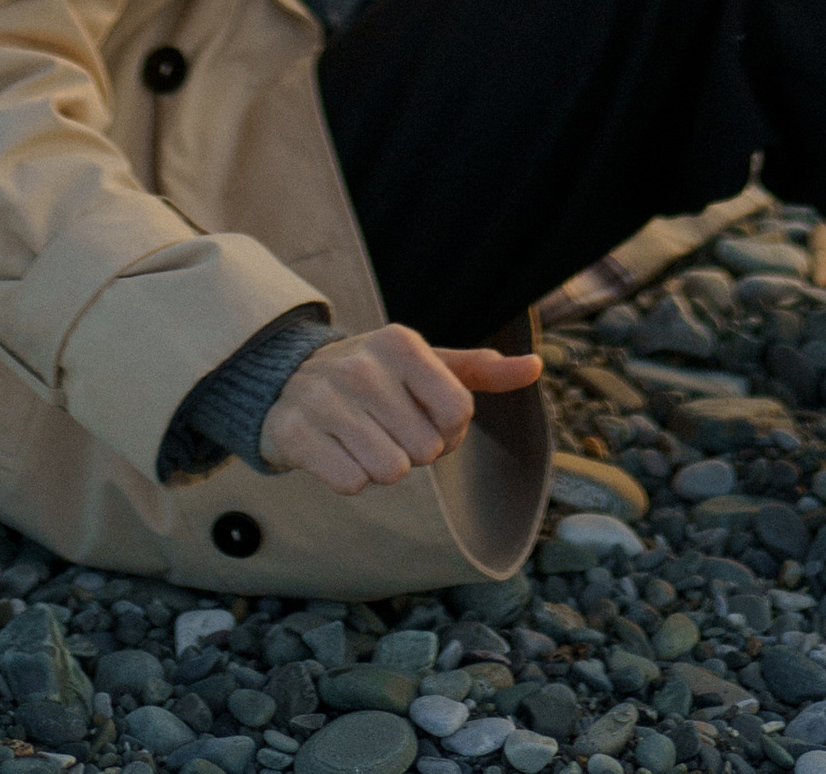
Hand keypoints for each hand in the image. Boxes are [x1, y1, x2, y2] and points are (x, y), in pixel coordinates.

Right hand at [258, 324, 541, 492]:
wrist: (290, 382)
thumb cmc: (377, 378)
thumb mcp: (426, 365)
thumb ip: (481, 369)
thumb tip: (536, 367)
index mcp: (401, 343)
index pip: (459, 412)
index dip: (449, 430)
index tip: (425, 416)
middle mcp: (362, 364)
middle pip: (426, 450)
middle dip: (413, 450)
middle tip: (387, 427)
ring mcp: (324, 396)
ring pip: (390, 471)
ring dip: (382, 467)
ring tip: (363, 438)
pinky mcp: (295, 431)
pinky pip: (351, 483)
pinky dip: (349, 477)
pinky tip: (336, 449)